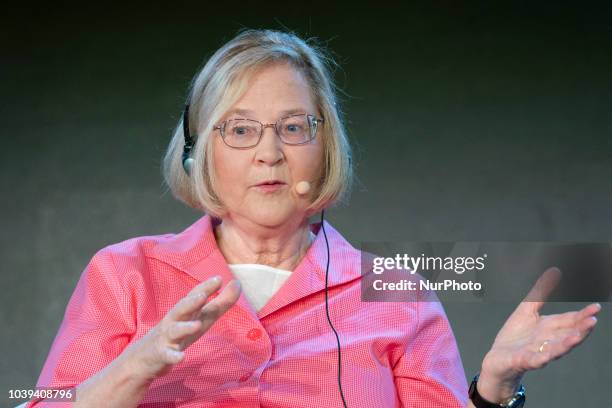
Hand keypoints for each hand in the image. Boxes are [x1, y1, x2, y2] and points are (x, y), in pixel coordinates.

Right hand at [124, 276, 241, 379]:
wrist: (145, 357)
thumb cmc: (179, 333)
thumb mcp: (201, 318)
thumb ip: (220, 303)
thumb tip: (237, 284)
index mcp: (185, 311)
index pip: (194, 296)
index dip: (205, 287)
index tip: (219, 279)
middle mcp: (174, 320)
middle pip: (181, 308)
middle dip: (191, 302)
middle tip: (202, 296)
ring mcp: (166, 337)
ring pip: (174, 330)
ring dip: (184, 327)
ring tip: (196, 325)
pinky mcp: (161, 354)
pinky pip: (167, 355)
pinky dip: (173, 356)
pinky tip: (181, 358)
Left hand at [477, 267, 601, 401]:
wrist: (499, 359)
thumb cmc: (515, 336)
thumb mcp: (527, 309)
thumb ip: (541, 292)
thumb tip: (555, 271)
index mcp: (549, 327)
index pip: (569, 320)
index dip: (583, 315)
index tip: (596, 308)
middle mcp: (548, 340)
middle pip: (568, 334)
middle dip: (581, 328)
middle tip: (593, 320)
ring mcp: (538, 352)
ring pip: (557, 349)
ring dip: (568, 343)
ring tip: (578, 335)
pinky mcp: (525, 361)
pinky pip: (536, 360)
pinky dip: (543, 357)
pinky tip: (548, 355)